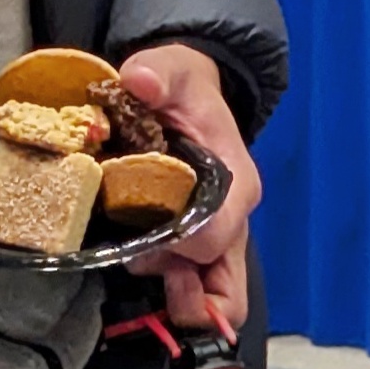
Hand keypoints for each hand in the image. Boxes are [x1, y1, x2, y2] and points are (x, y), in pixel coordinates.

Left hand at [111, 40, 262, 338]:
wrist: (187, 98)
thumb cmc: (183, 90)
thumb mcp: (172, 69)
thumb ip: (158, 71)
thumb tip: (140, 79)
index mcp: (236, 183)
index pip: (215, 238)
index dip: (176, 245)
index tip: (144, 229)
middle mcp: (233, 220)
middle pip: (226, 292)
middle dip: (181, 291)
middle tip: (139, 260)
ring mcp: (218, 240)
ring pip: (209, 299)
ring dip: (168, 287)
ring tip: (133, 251)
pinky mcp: (197, 249)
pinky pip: (193, 291)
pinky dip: (166, 289)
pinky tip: (136, 259)